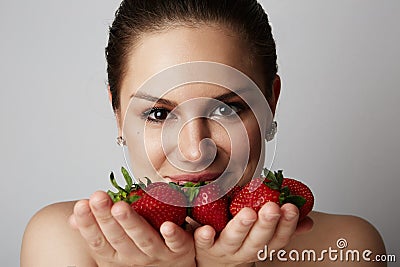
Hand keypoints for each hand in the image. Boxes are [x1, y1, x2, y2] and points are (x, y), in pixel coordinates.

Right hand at [69, 191, 195, 266]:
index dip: (88, 224)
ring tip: (120, 206)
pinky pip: (177, 243)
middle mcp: (134, 258)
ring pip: (144, 239)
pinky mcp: (180, 251)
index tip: (80, 204)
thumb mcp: (115, 246)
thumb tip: (71, 218)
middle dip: (106, 217)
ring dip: (132, 223)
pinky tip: (168, 225)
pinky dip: (172, 235)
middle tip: (98, 197)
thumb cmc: (141, 253)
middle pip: (118, 238)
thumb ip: (98, 230)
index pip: (98, 241)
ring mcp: (158, 255)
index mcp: (117, 256)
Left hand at [193, 202, 312, 266]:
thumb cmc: (238, 241)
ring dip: (241, 227)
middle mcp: (244, 250)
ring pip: (233, 240)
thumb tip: (307, 220)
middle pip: (258, 240)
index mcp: (260, 245)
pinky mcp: (204, 247)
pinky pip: (203, 243)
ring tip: (248, 213)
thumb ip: (281, 225)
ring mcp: (223, 249)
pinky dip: (204, 237)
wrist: (212, 262)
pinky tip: (206, 229)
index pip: (278, 238)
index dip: (287, 225)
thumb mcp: (262, 235)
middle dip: (267, 224)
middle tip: (273, 208)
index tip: (291, 208)